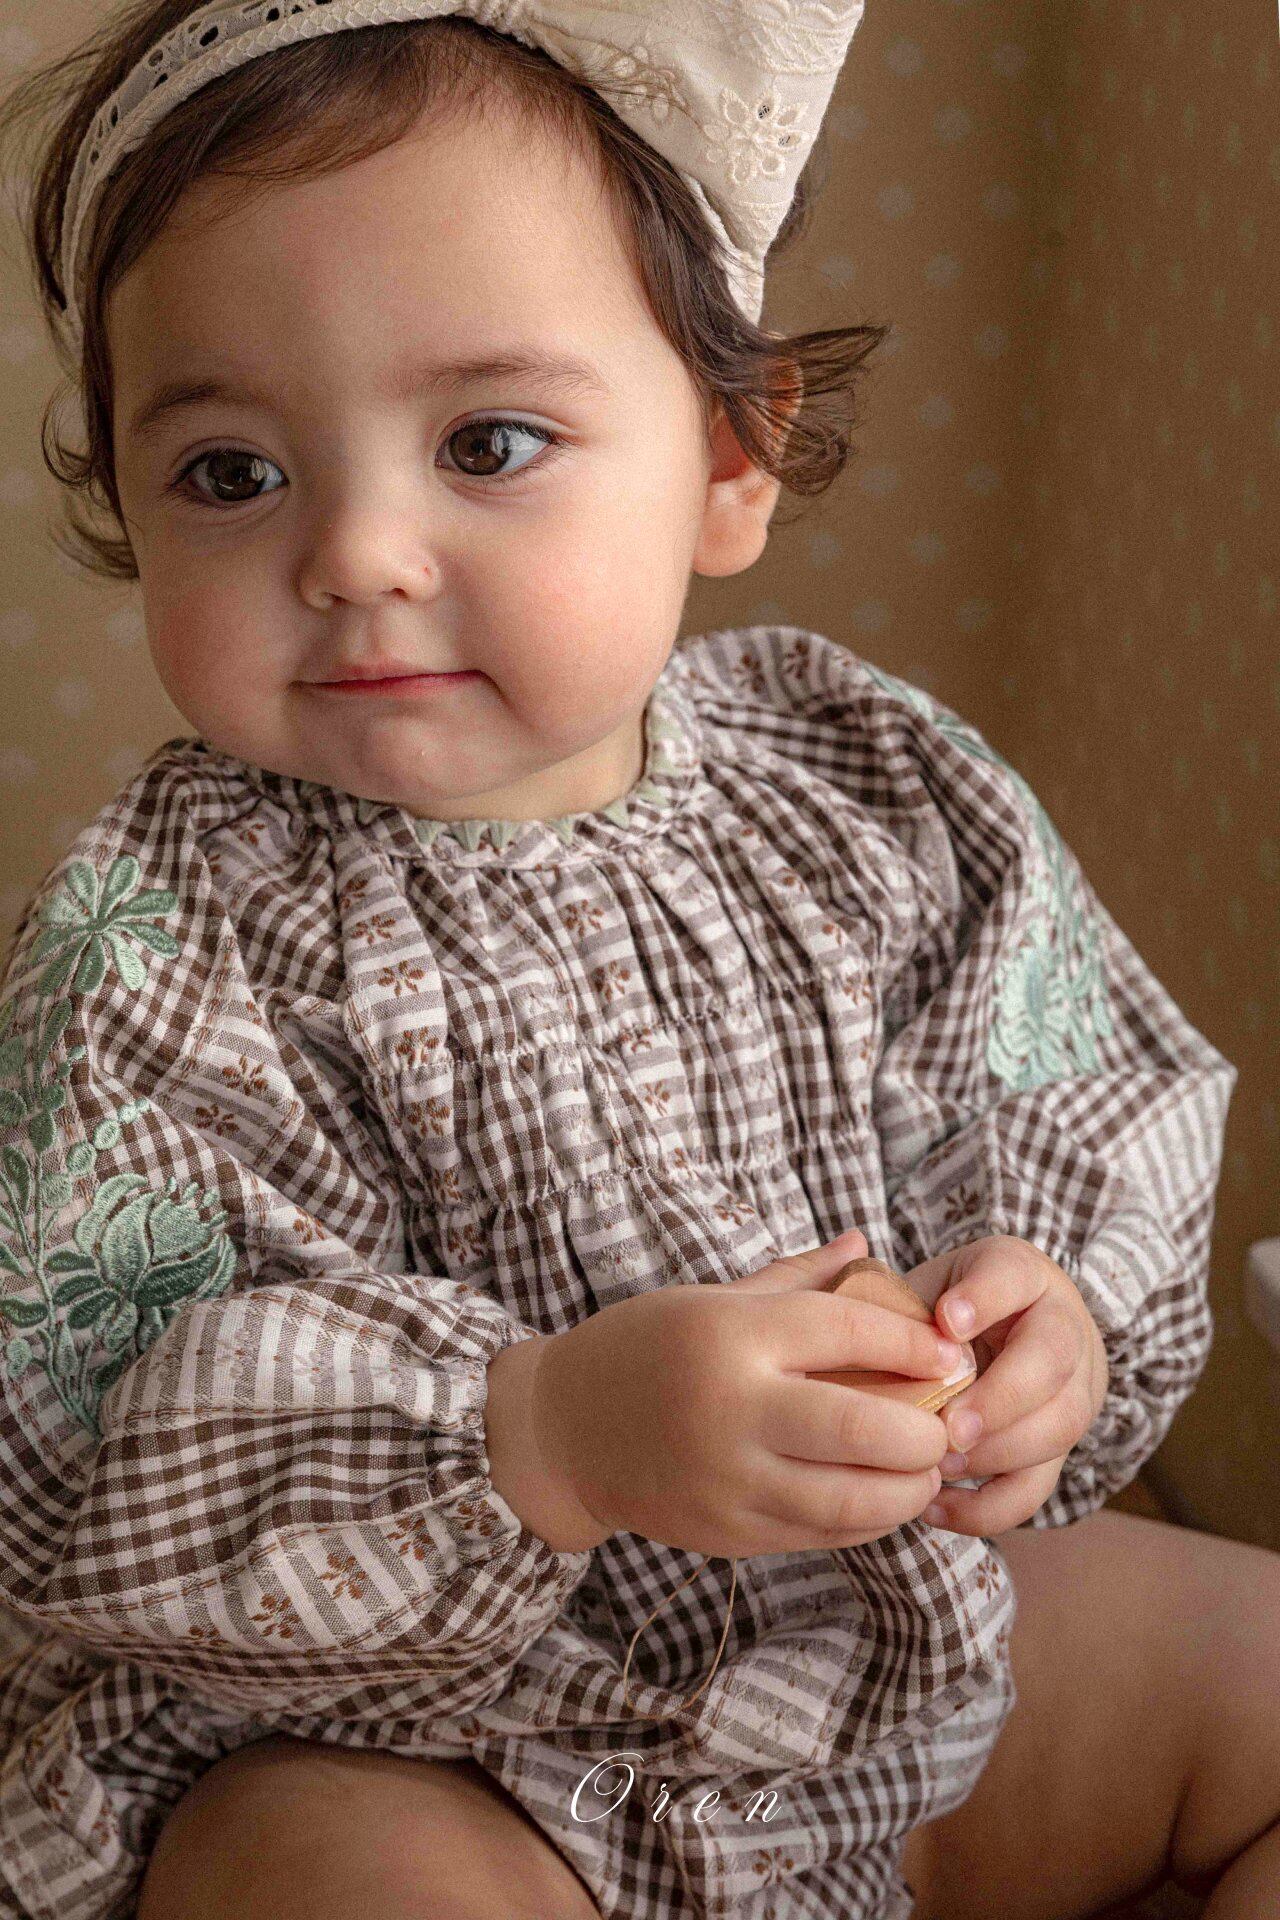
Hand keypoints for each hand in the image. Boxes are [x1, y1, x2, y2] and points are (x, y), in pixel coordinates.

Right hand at [529, 1227, 958, 1558]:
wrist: (564, 1430)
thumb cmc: (646, 1346)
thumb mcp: (712, 1297)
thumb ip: (797, 1278)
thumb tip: (864, 1244)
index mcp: (732, 1334)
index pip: (851, 1330)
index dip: (915, 1341)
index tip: (951, 1351)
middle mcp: (733, 1408)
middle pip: (867, 1427)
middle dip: (928, 1430)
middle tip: (951, 1419)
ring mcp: (730, 1478)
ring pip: (854, 1499)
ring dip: (910, 1487)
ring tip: (928, 1466)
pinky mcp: (729, 1533)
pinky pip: (822, 1534)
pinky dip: (868, 1520)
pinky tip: (884, 1497)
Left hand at [905, 1235, 1109, 1537]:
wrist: (996, 1336)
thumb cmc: (942, 1313)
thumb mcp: (923, 1289)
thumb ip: (900, 1310)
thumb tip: (856, 1347)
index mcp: (1023, 1274)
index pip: (1013, 1276)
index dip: (983, 1299)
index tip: (946, 1321)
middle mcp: (1064, 1327)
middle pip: (1053, 1361)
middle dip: (1001, 1399)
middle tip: (950, 1427)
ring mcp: (1075, 1389)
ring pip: (1059, 1427)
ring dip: (997, 1454)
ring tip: (939, 1467)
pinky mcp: (1060, 1447)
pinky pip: (1038, 1486)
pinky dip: (987, 1507)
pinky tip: (934, 1508)